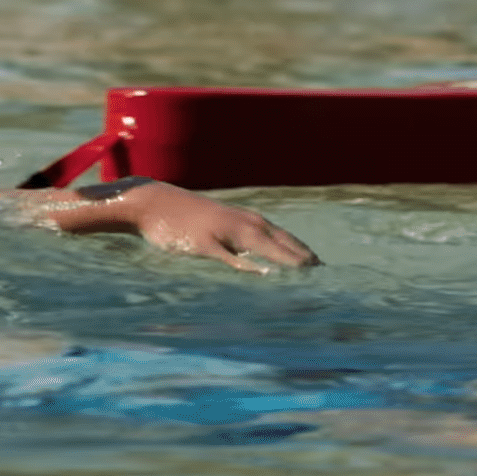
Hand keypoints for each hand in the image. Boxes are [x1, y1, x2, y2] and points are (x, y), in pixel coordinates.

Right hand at [117, 182, 318, 272]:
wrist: (152, 203)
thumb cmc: (185, 216)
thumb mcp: (217, 225)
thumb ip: (237, 240)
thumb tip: (257, 260)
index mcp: (244, 219)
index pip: (282, 236)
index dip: (302, 250)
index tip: (321, 266)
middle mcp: (239, 222)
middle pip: (278, 239)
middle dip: (301, 255)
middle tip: (324, 272)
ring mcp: (222, 232)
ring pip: (260, 244)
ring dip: (284, 256)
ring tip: (306, 270)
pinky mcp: (203, 243)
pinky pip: (228, 255)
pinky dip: (246, 263)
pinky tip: (262, 271)